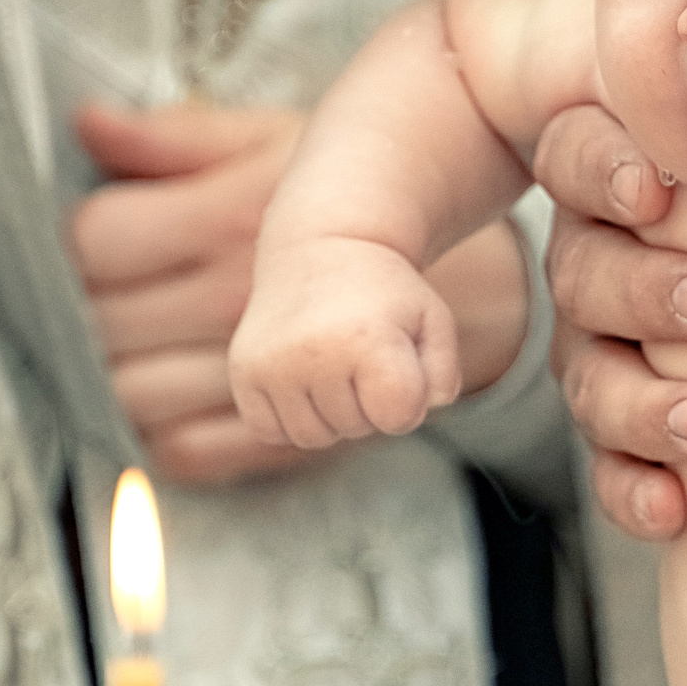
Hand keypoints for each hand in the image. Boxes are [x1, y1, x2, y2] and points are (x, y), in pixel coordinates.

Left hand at [72, 103, 320, 484]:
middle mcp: (237, 297)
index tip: (108, 244)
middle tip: (123, 297)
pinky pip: (185, 449)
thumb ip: (175, 139)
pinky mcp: (284, 433)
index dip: (84, 244)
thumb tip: (88, 125)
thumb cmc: (349, 208)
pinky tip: (181, 397)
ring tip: (148, 347)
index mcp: (228, 217)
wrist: (464, 284)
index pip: (98, 241)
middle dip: (95, 311)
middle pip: (101, 323)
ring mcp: (259, 371)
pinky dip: (166, 432)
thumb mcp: (269, 145)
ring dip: (122, 374)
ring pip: (130, 392)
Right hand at [230, 237, 460, 446]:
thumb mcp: (432, 320)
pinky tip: (303, 377)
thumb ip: (442, 375)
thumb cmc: (385, 294)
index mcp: (367, 340)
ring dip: (330, 414)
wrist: (321, 249)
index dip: (409, 400)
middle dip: (368, 403)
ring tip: (334, 365)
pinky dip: (291, 416)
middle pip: (356, 428)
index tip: (401, 365)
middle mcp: (313, 354)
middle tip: (362, 354)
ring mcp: (272, 365)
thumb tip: (416, 414)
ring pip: (312, 437)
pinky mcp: (244, 372)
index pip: (399, 419)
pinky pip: (272, 431)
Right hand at [533, 105, 686, 538]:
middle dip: (642, 288)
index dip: (602, 170)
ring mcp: (607, 346)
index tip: (655, 191)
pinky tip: (674, 509)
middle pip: (579, 266)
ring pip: (586, 370)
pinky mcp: (625, 433)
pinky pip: (607, 466)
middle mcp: (605, 254)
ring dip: (642, 400)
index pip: (579, 151)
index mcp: (636, 173)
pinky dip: (634, 488)